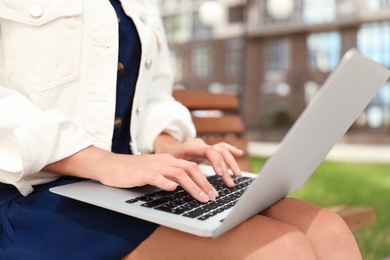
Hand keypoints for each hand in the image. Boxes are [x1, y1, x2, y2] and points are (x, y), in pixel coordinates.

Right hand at [44, 146, 217, 202]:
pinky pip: (156, 176)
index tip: (213, 192)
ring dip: (192, 186)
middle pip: (190, 168)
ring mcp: (153, 166)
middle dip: (204, 183)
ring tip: (201, 197)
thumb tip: (183, 187)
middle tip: (212, 197)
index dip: (205, 179)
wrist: (110, 165)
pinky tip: (172, 189)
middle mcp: (164, 161)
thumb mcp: (154, 171)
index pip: (192, 167)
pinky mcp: (141, 173)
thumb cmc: (132, 171)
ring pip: (178, 173)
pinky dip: (165, 182)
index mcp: (168, 160)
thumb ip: (168, 176)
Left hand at [154, 134, 243, 187]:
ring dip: (231, 163)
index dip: (216, 161)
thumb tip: (177, 184)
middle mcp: (200, 145)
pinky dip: (231, 150)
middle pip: (218, 153)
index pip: (208, 151)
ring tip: (237, 176)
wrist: (166, 150)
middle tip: (230, 183)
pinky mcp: (208, 150)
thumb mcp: (168, 165)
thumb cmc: (166, 159)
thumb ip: (175, 172)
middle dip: (226, 168)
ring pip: (223, 151)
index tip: (219, 174)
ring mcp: (205, 146)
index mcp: (191, 147)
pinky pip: (222, 148)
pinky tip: (239, 153)